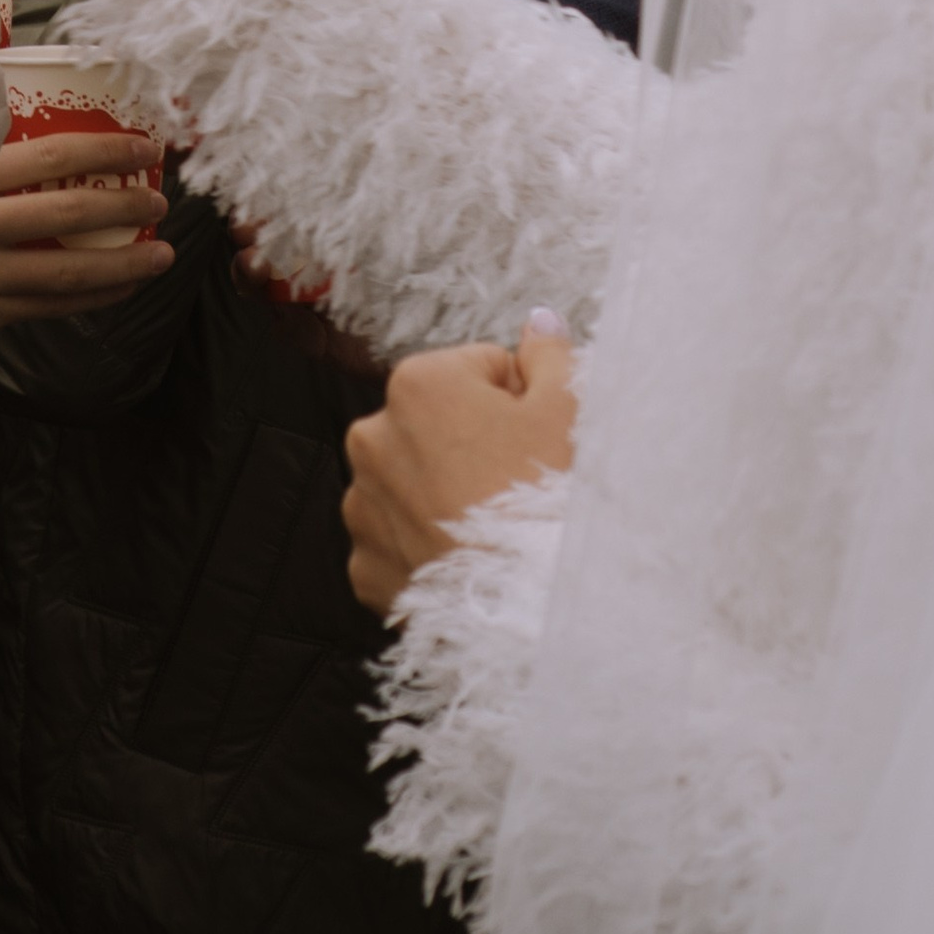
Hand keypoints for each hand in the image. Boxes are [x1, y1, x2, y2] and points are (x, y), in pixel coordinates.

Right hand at [0, 129, 173, 342]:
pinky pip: (52, 306)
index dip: (103, 148)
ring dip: (123, 264)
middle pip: (69, 211)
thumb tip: (7, 88)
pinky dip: (94, 297)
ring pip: (69, 271)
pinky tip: (121, 288)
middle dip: (125, 205)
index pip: (48, 156)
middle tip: (161, 200)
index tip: (143, 146)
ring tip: (162, 255)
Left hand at [342, 319, 577, 613]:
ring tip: (497, 526)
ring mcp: (364, 505)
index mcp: (418, 385)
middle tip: (521, 485)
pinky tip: (470, 559)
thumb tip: (538, 323)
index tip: (537, 439)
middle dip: (478, 444)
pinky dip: (429, 548)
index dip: (520, 401)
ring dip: (448, 494)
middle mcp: (373, 437)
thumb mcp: (569, 411)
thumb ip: (549, 355)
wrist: (533, 611)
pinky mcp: (367, 566)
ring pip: (417, 482)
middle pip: (442, 424)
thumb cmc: (551, 504)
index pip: (482, 369)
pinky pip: (400, 542)